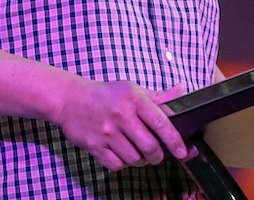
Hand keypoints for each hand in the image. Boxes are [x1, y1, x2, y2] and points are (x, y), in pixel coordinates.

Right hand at [54, 79, 190, 170]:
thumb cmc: (105, 95)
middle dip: (158, 155)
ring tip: (140, 154)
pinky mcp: (94, 145)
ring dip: (141, 160)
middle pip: (149, 145)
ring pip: (134, 158)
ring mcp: (107, 131)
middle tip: (158, 155)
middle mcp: (121, 115)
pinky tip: (123, 155)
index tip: (183, 151)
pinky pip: (116, 164)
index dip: (174, 139)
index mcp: (134, 99)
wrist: (70, 99)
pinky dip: (123, 164)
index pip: (160, 122)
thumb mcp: (132, 90)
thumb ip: (158, 96)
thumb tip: (181, 91)